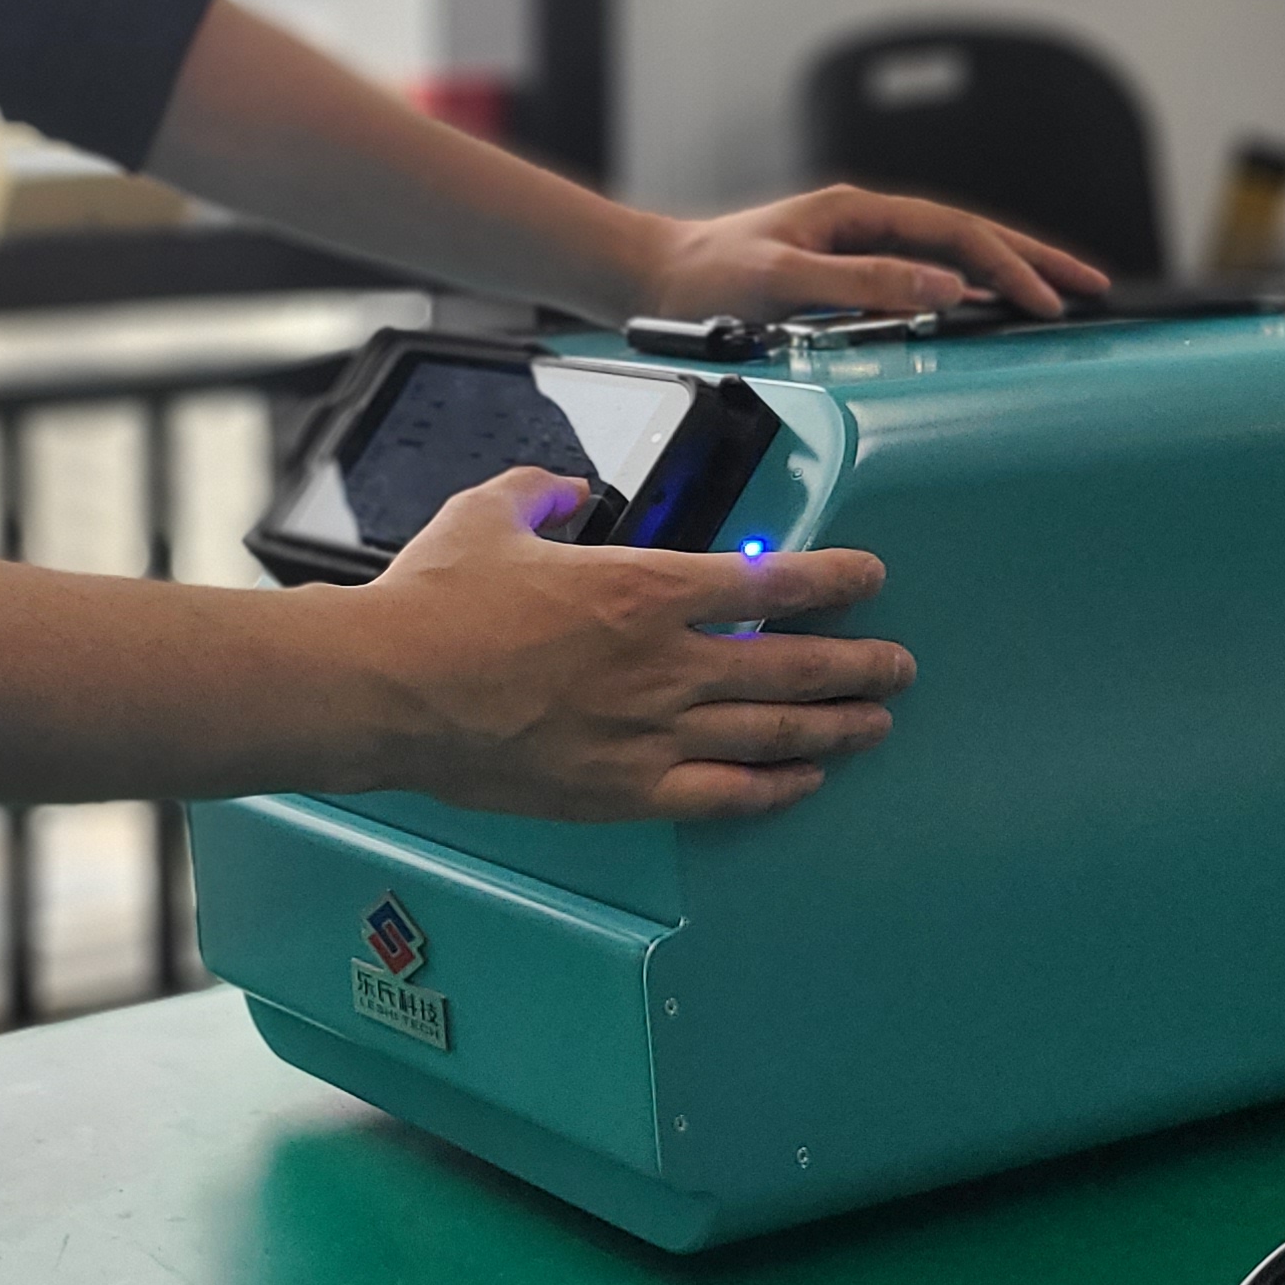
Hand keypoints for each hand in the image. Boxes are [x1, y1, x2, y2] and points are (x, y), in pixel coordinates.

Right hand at [352, 470, 909, 820]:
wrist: (387, 689)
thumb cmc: (431, 605)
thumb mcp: (488, 514)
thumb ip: (541, 494)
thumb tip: (565, 491)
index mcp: (643, 587)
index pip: (771, 580)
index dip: (834, 579)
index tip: (867, 578)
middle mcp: (664, 663)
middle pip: (793, 663)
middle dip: (859, 662)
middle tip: (897, 663)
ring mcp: (649, 732)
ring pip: (773, 732)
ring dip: (836, 726)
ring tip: (876, 721)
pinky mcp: (622, 789)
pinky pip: (723, 793)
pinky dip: (772, 788)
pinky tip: (801, 782)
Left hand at [635, 182, 1106, 321]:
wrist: (651, 277)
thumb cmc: (704, 275)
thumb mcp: (783, 280)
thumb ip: (863, 282)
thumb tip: (945, 285)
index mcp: (856, 212)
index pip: (955, 233)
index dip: (1008, 264)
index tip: (1048, 298)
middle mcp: (862, 224)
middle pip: (966, 236)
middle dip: (1031, 258)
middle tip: (1090, 285)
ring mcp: (855, 248)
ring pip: (948, 256)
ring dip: (1003, 273)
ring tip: (1056, 294)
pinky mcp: (843, 276)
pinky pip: (919, 279)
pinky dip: (961, 291)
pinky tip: (982, 308)